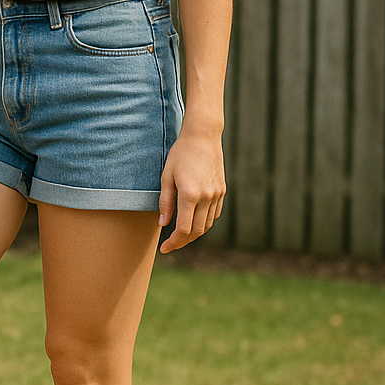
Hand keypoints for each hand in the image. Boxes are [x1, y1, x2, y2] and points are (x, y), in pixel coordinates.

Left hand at [157, 127, 225, 253]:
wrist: (202, 137)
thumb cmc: (180, 154)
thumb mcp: (166, 177)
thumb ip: (165, 202)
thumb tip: (163, 224)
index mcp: (190, 194)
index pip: (183, 229)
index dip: (173, 242)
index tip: (164, 248)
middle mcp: (206, 197)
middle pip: (196, 231)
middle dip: (183, 242)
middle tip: (170, 245)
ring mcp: (216, 195)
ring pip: (207, 225)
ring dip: (194, 234)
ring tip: (180, 235)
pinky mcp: (222, 191)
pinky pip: (214, 214)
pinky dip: (204, 222)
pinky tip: (193, 221)